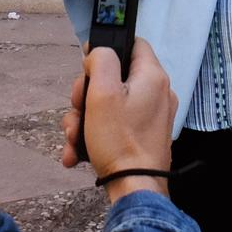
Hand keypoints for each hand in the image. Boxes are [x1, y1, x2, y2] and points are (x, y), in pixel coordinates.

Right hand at [62, 39, 175, 199]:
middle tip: (78, 108)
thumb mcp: (101, 92)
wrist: (135, 188)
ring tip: (74, 138)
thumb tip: (99, 53)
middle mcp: (157, 93)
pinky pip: (116, 125)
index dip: (107, 50)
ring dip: (85, 119)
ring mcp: (151, 117)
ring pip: (109, 105)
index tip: (87, 66)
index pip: (133, 43)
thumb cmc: (119, 139)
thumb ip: (100, 61)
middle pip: (114, 78)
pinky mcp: (143, 136)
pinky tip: (78, 152)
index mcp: (152, 76)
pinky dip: (95, 135)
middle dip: (86, 95)